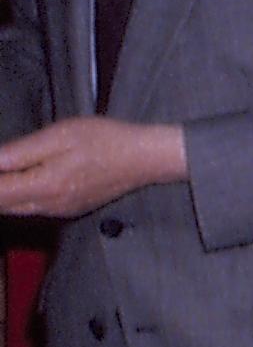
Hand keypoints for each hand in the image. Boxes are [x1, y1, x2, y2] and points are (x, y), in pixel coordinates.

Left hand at [0, 117, 187, 217]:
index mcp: (43, 186)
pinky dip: (19, 197)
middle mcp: (48, 205)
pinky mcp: (70, 209)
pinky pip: (33, 208)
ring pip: (15, 209)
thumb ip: (19, 152)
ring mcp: (60, 210)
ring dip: (4, 194)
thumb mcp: (59, 135)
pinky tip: (23, 180)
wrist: (145, 159)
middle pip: (2, 205)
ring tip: (8, 174)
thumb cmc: (105, 141)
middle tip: (3, 166)